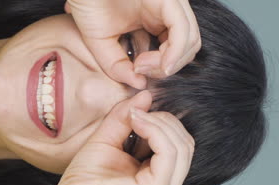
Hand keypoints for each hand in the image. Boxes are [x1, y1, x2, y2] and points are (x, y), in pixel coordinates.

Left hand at [50, 91, 194, 184]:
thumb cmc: (82, 182)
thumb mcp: (107, 141)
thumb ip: (124, 118)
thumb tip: (145, 95)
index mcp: (159, 182)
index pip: (178, 145)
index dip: (161, 122)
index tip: (137, 109)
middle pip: (184, 143)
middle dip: (163, 120)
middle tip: (136, 112)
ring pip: (181, 145)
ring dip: (158, 123)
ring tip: (134, 117)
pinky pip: (169, 152)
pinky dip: (155, 131)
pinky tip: (137, 123)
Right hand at [64, 0, 200, 88]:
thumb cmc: (88, 6)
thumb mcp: (101, 45)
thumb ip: (118, 67)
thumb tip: (139, 84)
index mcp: (154, 20)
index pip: (175, 51)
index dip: (159, 69)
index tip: (136, 71)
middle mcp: (166, 13)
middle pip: (187, 49)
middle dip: (165, 68)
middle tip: (140, 69)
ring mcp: (169, 4)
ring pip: (190, 41)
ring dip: (167, 63)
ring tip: (141, 64)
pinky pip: (182, 30)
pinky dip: (175, 53)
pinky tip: (160, 64)